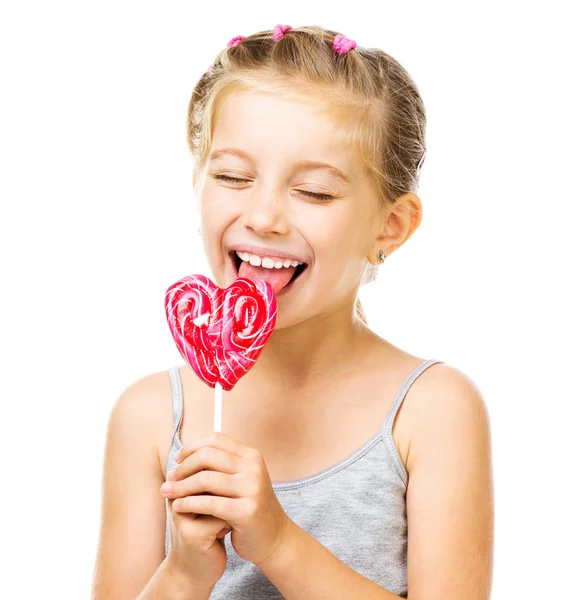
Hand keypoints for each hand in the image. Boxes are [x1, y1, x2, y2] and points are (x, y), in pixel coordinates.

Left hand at [161, 430, 291, 565]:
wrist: (274, 537)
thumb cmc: (249, 506)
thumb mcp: (241, 479)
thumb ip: (221, 464)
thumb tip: (185, 453)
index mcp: (250, 456)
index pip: (215, 440)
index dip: (192, 447)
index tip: (177, 459)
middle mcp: (253, 468)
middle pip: (208, 456)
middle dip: (183, 466)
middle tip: (170, 477)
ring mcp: (252, 489)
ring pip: (205, 479)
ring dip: (181, 486)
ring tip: (167, 492)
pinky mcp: (246, 511)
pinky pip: (210, 504)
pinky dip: (189, 503)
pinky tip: (177, 507)